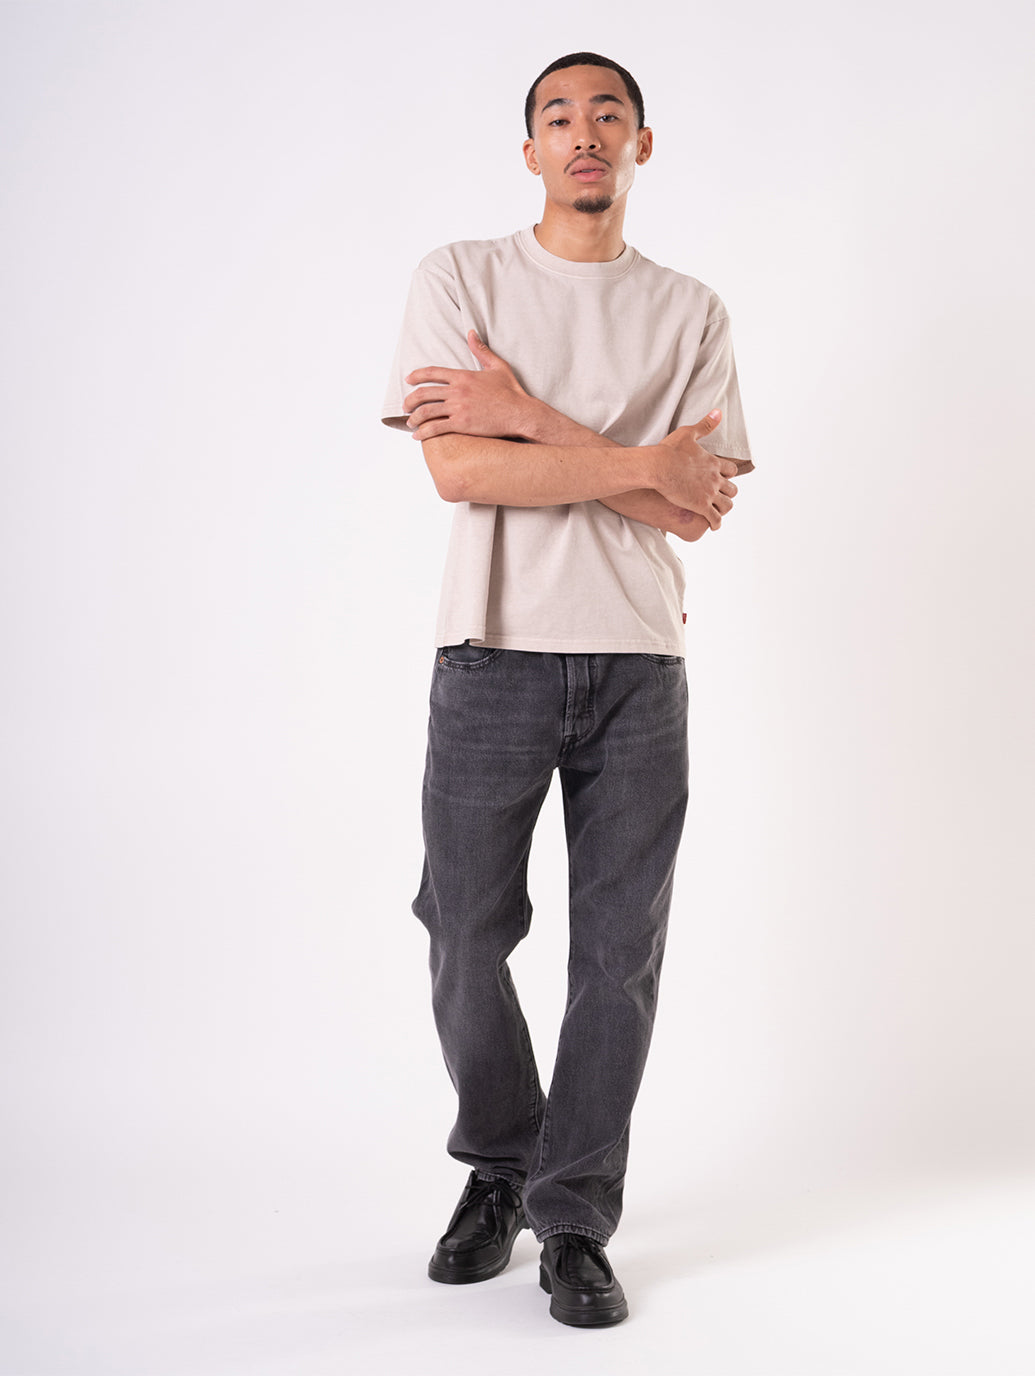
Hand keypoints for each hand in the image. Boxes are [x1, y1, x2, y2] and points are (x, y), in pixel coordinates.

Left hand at [404, 332, 532, 440]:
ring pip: (426, 412)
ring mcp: (458, 408)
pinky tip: (418, 437)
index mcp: (463, 376)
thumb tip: (471, 333)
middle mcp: (457, 391)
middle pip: (424, 393)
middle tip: (405, 406)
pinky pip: (436, 428)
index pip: (432, 372)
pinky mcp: (462, 424)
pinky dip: (423, 433)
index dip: (416, 375)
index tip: (408, 380)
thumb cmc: (511, 391)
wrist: (520, 413)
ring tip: (410, 423)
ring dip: (414, 418)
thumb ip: (481, 350)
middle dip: (410, 400)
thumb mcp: (497, 366)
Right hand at [654, 410, 738, 529]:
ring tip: (718, 512)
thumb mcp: (688, 433)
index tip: (723, 478)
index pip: (731, 471)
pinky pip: (715, 518)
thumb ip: (705, 424)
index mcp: (713, 463)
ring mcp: (709, 493)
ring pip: (727, 505)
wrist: (658, 466)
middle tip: (721, 496)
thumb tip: (718, 411)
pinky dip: (716, 523)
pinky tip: (713, 525)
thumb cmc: (669, 450)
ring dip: (724, 509)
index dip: (728, 475)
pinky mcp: (700, 505)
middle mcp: (715, 478)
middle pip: (732, 489)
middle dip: (728, 493)